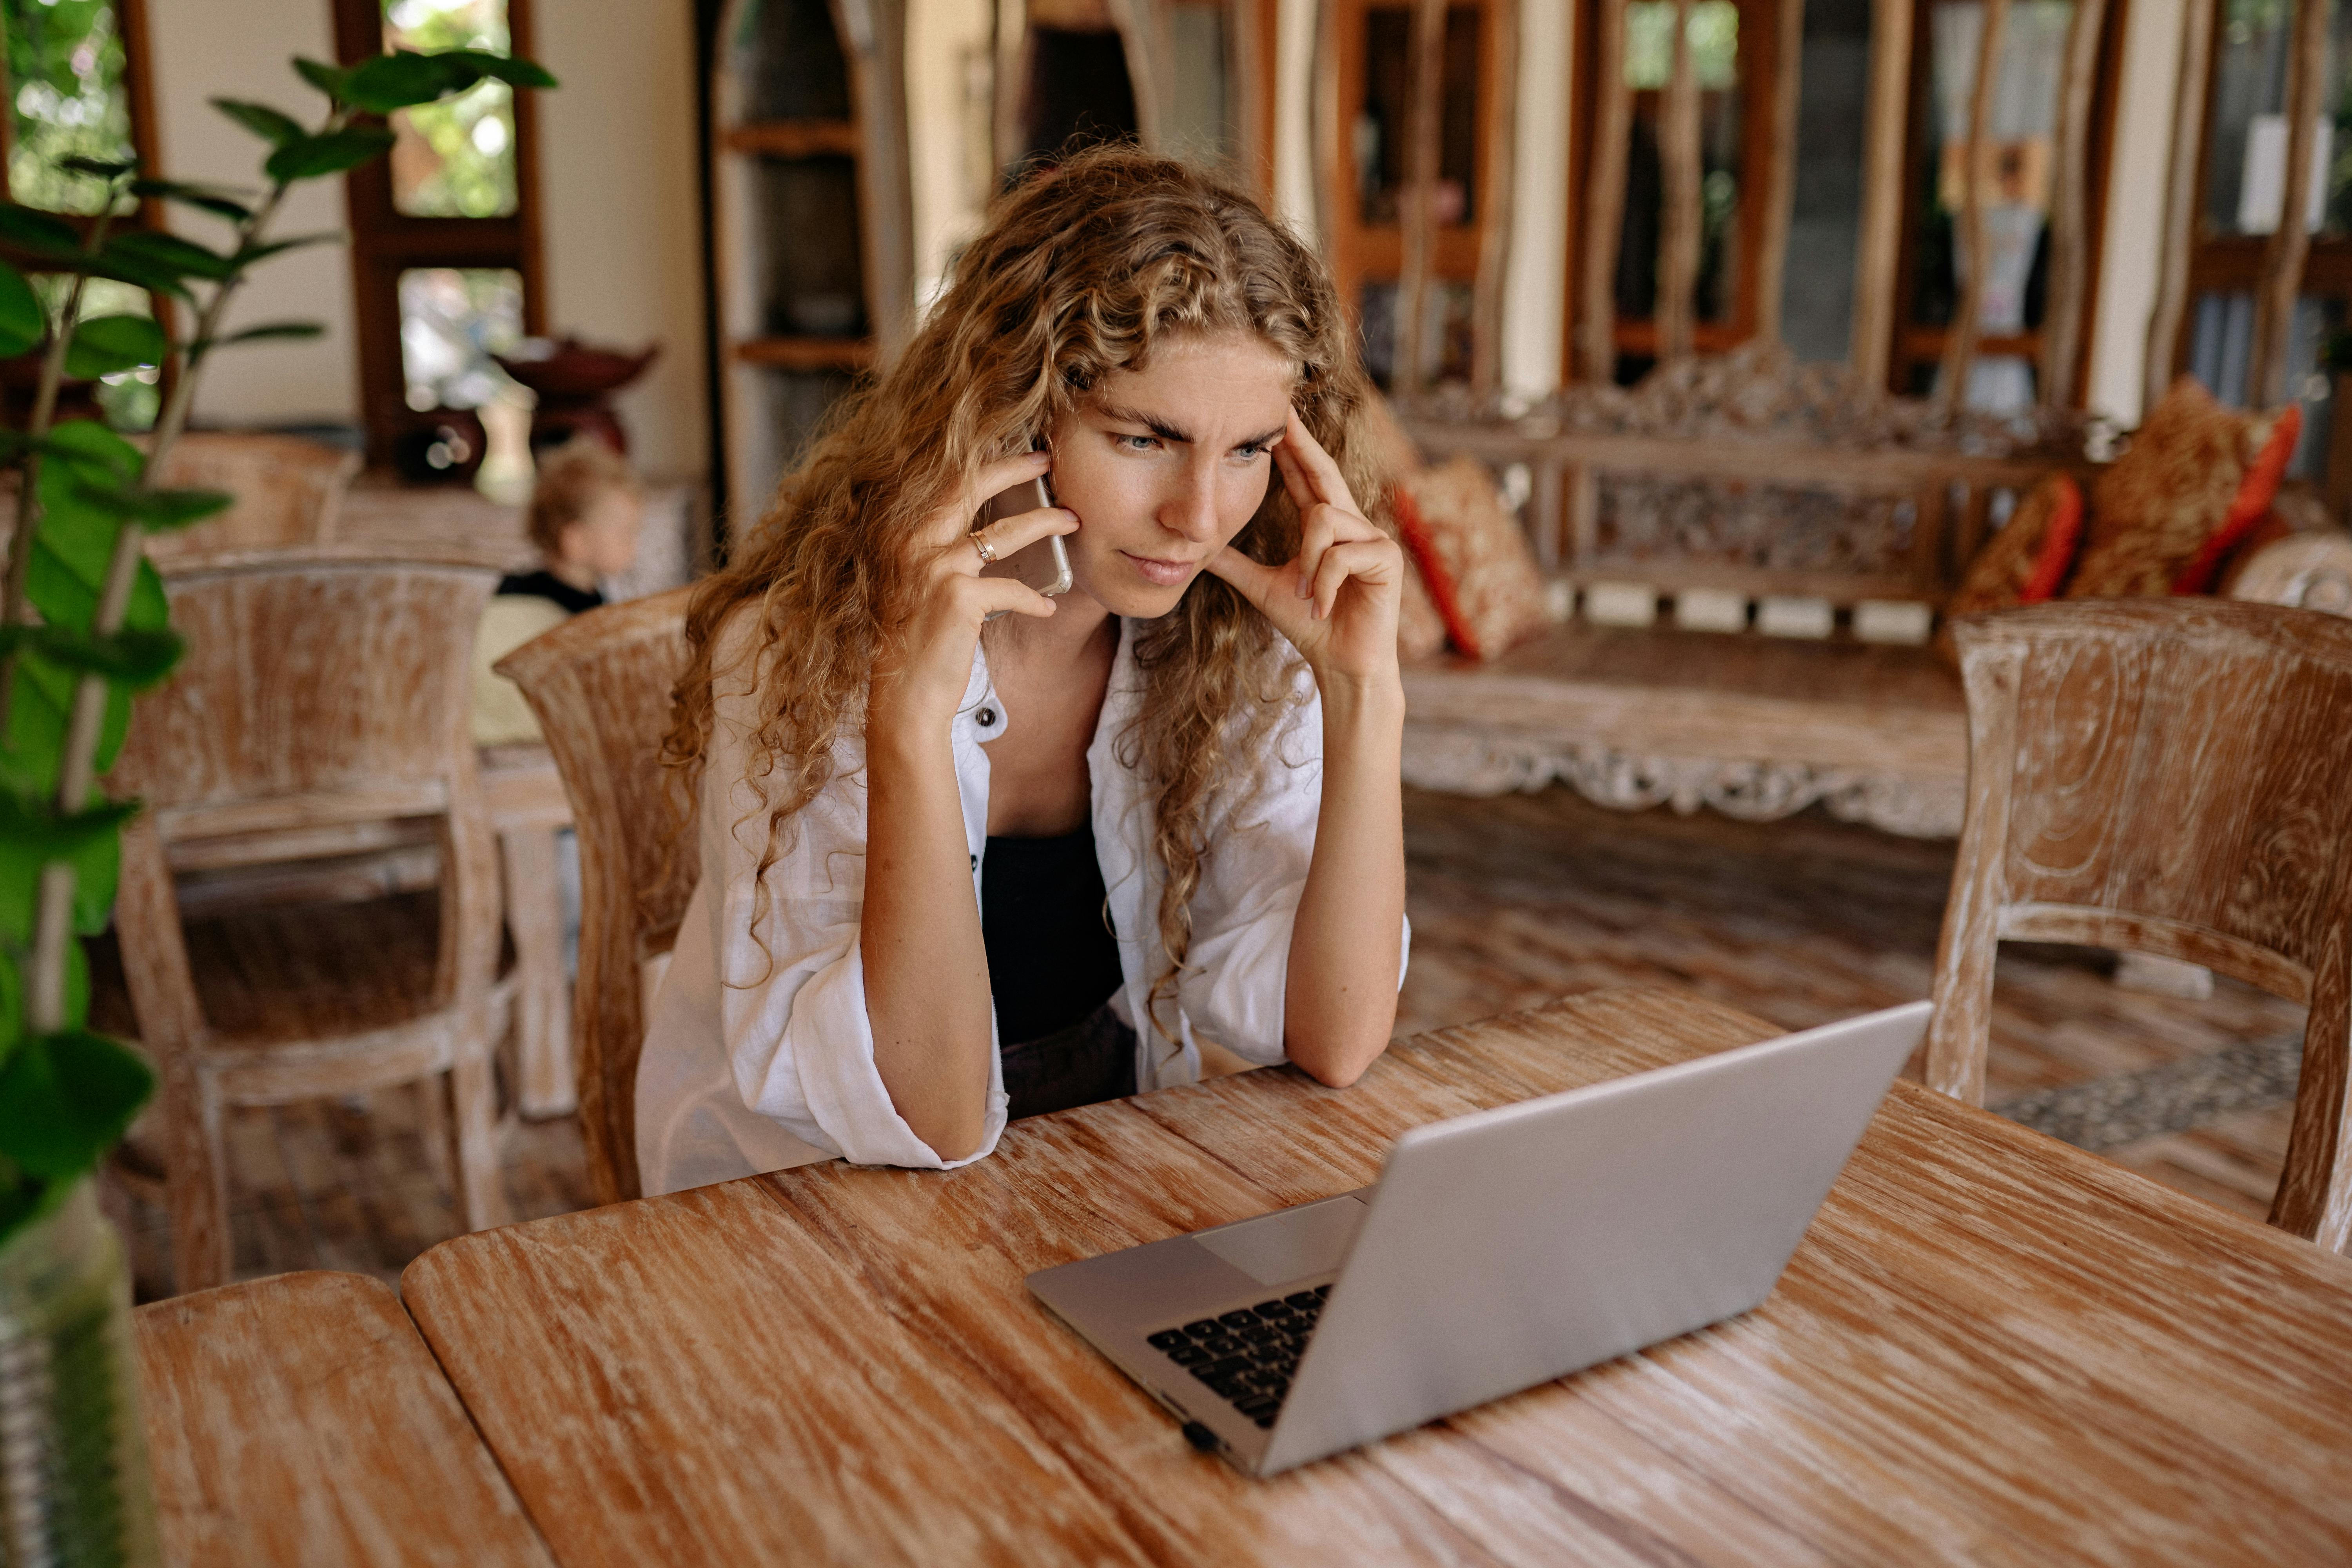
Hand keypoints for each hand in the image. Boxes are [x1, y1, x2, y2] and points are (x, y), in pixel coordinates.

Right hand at [869, 450, 1076, 732]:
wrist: (904, 697)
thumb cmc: (916, 644)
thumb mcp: (921, 588)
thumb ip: (944, 555)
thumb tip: (988, 534)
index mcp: (903, 537)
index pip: (947, 486)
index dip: (984, 466)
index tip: (1015, 455)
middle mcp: (913, 544)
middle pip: (971, 488)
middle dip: (1014, 468)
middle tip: (1047, 459)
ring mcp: (934, 568)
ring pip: (1004, 533)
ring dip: (1044, 523)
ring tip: (1071, 520)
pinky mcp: (958, 598)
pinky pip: (1013, 589)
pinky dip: (1035, 599)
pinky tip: (1048, 608)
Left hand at [1205, 409, 1402, 688]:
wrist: (1341, 665)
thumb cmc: (1310, 626)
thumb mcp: (1262, 586)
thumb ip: (1234, 563)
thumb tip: (1197, 547)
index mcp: (1327, 526)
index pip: (1306, 476)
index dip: (1290, 445)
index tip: (1272, 415)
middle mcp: (1353, 523)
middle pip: (1324, 471)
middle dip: (1301, 442)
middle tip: (1280, 409)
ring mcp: (1374, 538)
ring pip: (1324, 521)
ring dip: (1308, 563)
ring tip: (1308, 596)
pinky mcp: (1387, 558)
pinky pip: (1341, 554)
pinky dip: (1325, 584)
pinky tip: (1324, 608)